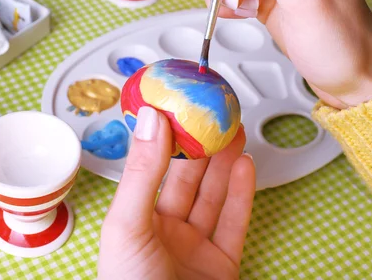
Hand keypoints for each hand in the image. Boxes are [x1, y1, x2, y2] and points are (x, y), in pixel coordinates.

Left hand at [98, 106, 254, 279]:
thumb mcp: (126, 226)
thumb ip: (141, 173)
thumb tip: (150, 121)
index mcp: (135, 221)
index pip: (151, 169)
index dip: (166, 137)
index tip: (177, 108)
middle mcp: (165, 233)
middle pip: (187, 180)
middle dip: (201, 146)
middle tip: (213, 116)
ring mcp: (195, 248)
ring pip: (213, 197)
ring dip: (225, 163)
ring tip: (234, 131)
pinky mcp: (222, 265)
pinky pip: (235, 223)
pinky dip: (242, 193)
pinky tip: (245, 165)